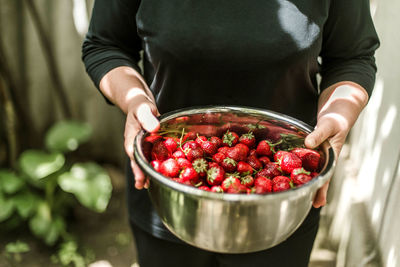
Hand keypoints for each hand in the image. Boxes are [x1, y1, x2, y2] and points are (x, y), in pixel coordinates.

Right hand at [99, 66, 159, 188]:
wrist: (140, 104)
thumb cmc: (140, 105)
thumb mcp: (143, 108)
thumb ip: (147, 117)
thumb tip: (154, 128)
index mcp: (131, 137)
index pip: (133, 153)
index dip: (137, 165)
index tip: (140, 174)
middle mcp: (135, 144)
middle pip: (137, 161)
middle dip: (140, 173)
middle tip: (142, 185)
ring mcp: (141, 146)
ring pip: (143, 161)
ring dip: (146, 172)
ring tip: (148, 185)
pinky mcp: (149, 146)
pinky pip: (151, 157)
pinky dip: (154, 165)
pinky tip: (159, 173)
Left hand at [304, 82, 368, 207]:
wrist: (337, 113)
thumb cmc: (335, 119)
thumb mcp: (328, 125)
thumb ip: (318, 134)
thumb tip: (308, 144)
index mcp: (330, 157)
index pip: (326, 177)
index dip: (321, 190)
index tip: (318, 203)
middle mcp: (323, 160)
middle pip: (317, 179)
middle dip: (311, 192)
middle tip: (303, 205)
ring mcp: (316, 157)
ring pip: (309, 172)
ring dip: (303, 182)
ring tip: (294, 196)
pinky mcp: (310, 152)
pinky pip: (302, 162)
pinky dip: (295, 168)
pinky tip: (287, 175)